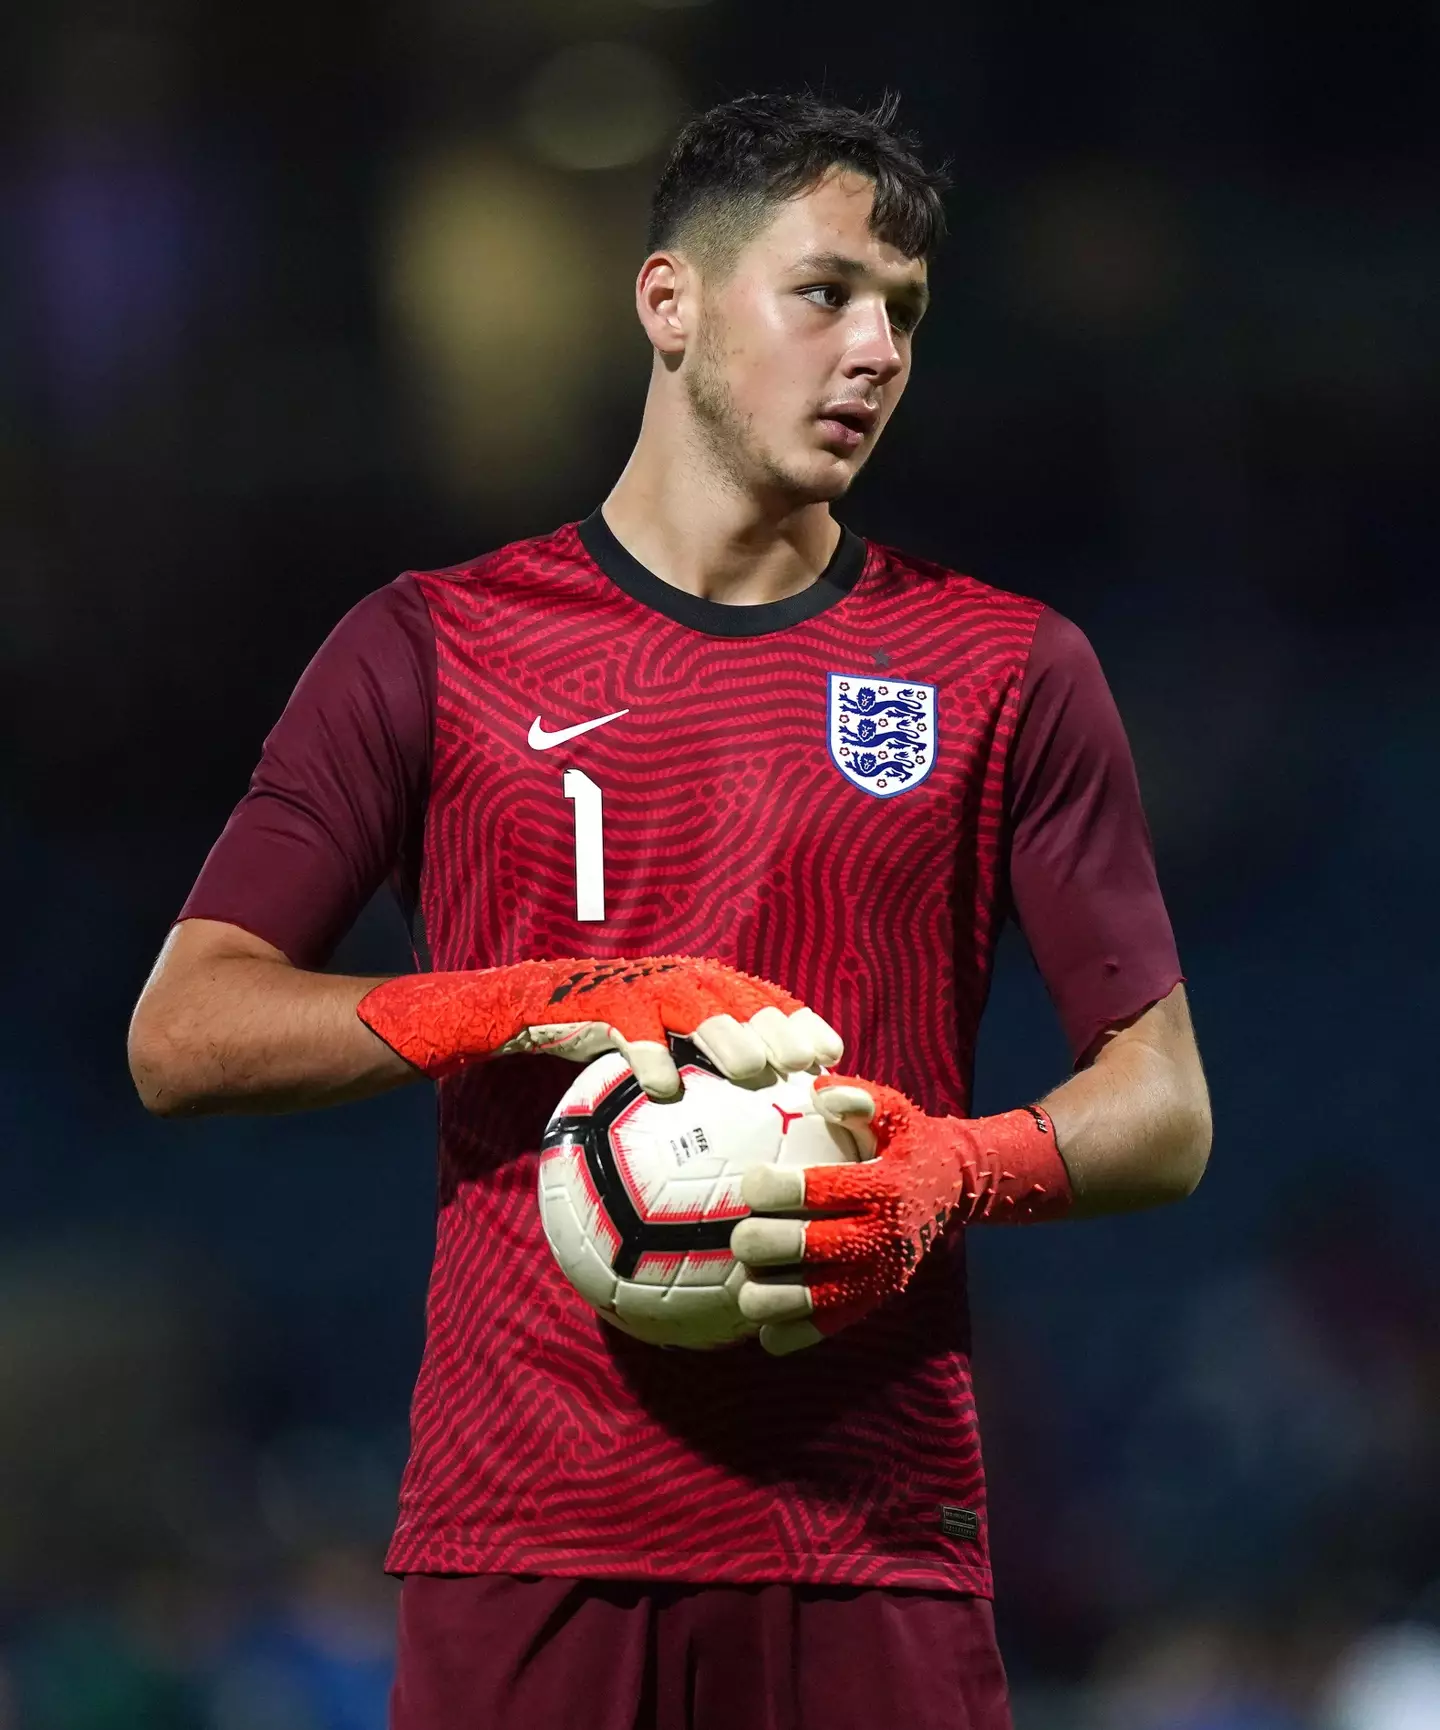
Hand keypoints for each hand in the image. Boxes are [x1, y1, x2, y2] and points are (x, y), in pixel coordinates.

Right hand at [357, 956, 843, 1098]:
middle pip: (734, 993)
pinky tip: (666, 1089)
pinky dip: (646, 1054)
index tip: (835, 1056)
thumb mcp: (637, 1056)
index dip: (798, 1017)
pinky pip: (624, 1028)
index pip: (755, 993)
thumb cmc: (578, 1042)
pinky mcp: (588, 1002)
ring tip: (755, 1071)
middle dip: (775, 1024)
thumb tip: (735, 1137)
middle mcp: (664, 979)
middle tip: (806, 1065)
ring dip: (726, 1033)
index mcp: (685, 986)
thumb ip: (684, 1077)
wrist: (501, 1012)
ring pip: (689, 1003)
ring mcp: (626, 986)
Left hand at [730, 1075, 1071, 1354]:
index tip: (750, 1183)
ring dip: (774, 1298)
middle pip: (813, 1248)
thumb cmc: (909, 1143)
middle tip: (739, 1237)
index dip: (779, 1189)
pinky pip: (831, 1326)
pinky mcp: (873, 1299)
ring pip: (818, 1299)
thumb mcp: (896, 1113)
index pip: (823, 1190)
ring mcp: (878, 1274)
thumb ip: (861, 1099)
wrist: (955, 1188)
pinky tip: (763, 1331)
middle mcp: (882, 1236)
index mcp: (884, 1187)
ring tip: (744, 1289)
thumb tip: (819, 1091)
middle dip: (766, 1244)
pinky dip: (795, 1335)